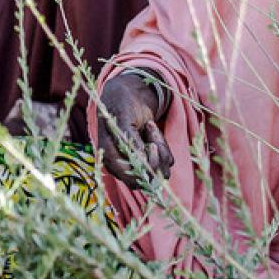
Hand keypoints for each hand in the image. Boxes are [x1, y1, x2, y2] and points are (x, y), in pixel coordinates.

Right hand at [96, 71, 172, 188]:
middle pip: (150, 178)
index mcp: (112, 161)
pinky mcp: (151, 158)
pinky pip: (167, 161)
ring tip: (149, 126)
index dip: (146, 167)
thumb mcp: (123, 119)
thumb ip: (129, 140)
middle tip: (150, 128)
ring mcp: (139, 163)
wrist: (126, 98)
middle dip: (156, 155)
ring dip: (161, 147)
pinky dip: (163, 144)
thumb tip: (140, 159)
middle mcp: (125, 167)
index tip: (151, 146)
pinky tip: (150, 129)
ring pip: (161, 171)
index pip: (132, 180)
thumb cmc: (120, 106)